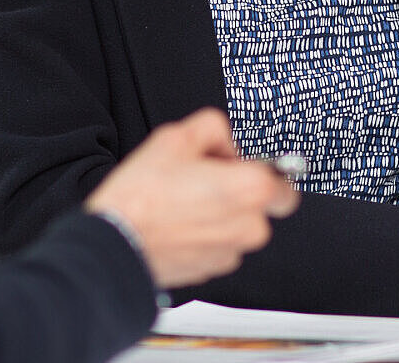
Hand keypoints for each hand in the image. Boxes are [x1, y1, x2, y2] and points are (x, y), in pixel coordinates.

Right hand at [86, 108, 298, 288]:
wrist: (114, 244)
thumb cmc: (142, 197)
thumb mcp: (176, 137)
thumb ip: (213, 128)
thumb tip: (225, 143)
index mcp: (250, 190)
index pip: (284, 179)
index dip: (259, 167)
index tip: (238, 165)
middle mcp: (250, 226)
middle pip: (260, 205)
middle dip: (240, 193)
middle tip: (206, 182)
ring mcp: (231, 253)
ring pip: (237, 227)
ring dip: (220, 215)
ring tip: (182, 203)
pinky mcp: (211, 270)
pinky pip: (219, 246)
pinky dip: (204, 236)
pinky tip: (177, 224)